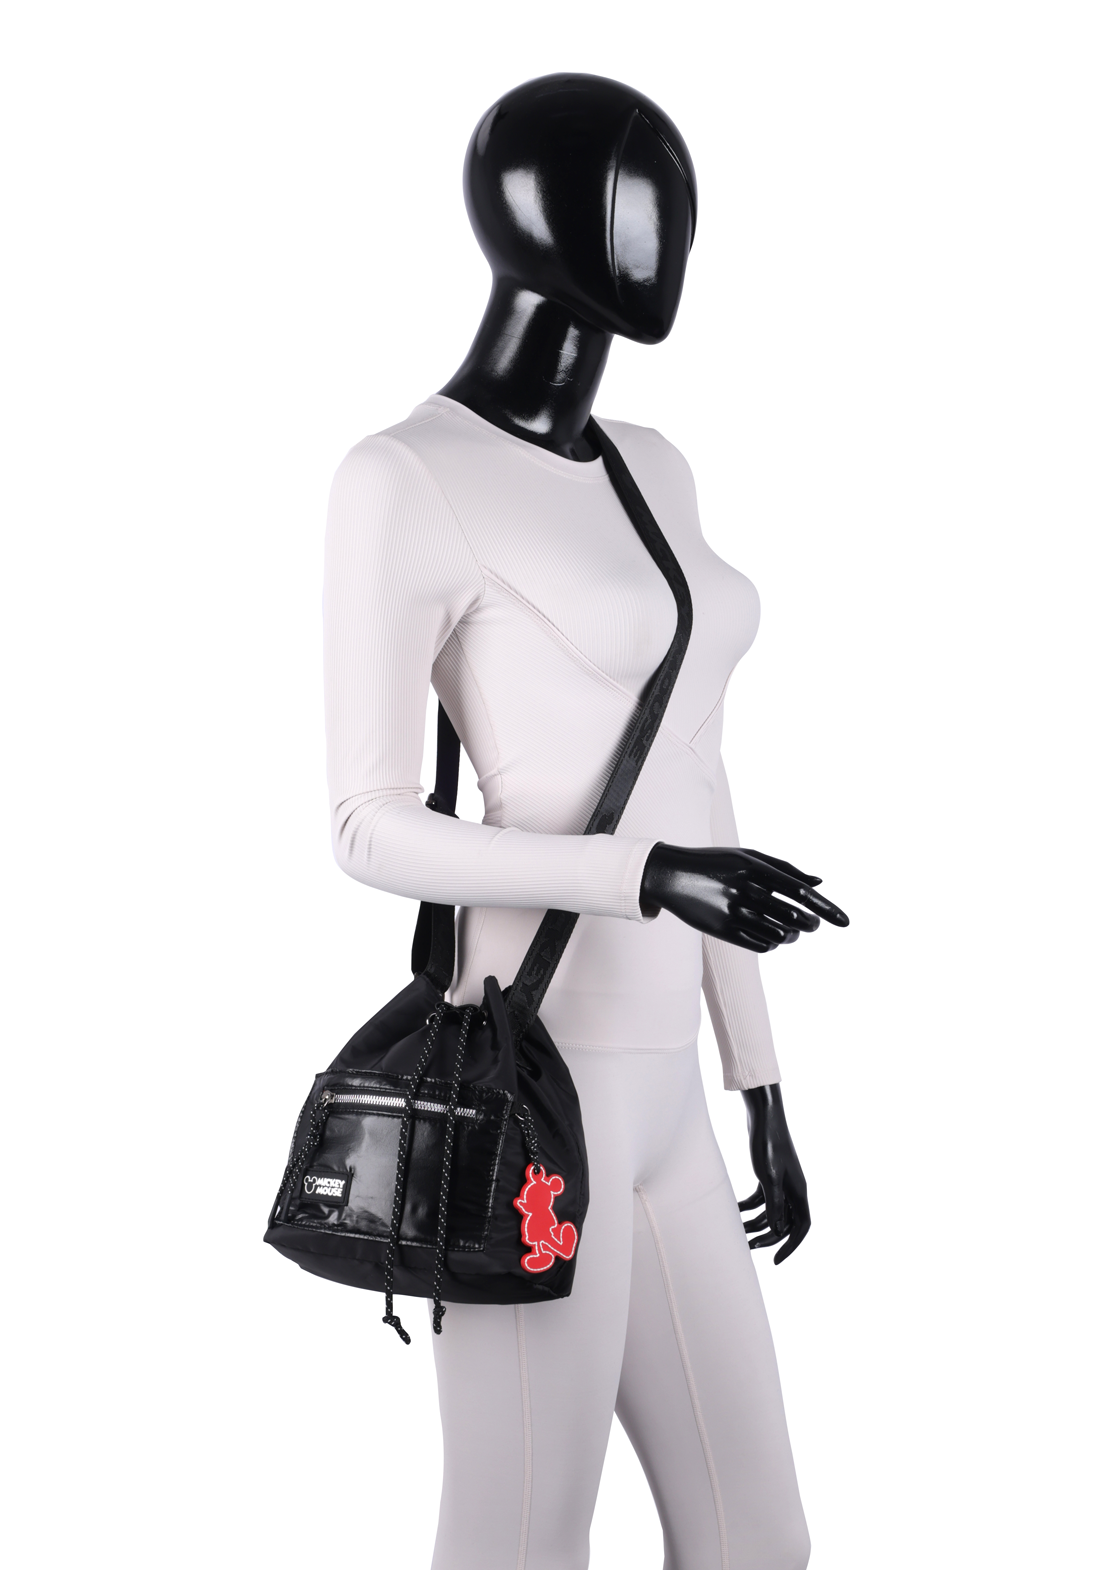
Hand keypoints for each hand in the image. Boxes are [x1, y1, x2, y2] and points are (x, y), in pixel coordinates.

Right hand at [640, 843, 847, 952]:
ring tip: (791, 929)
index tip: (845, 922)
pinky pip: (762, 945)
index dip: (826, 908)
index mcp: (756, 868)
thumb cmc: (717, 863)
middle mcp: (746, 890)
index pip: (801, 891)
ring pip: (781, 934)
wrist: (671, 875)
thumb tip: (819, 882)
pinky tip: (771, 934)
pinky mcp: (723, 931)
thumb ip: (785, 868)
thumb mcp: (748, 856)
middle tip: (813, 924)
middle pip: (795, 917)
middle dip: (812, 924)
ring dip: (793, 935)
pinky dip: (774, 942)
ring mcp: (734, 912)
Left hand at [738, 1083, 809, 1263]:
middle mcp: (793, 1188)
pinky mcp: (767, 1175)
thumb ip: (774, 1204)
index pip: (802, 1227)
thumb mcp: (769, 1176)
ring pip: (771, 1212)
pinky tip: (732, 1210)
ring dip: (755, 1223)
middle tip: (749, 1247)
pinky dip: (748, 1207)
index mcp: (799, 1191)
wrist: (762, 1114)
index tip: (776, 1260)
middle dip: (768, 1236)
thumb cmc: (768, 1143)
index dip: (791, 1246)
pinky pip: (760, 1199)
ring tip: (736, 1230)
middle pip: (784, 1222)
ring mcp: (781, 1182)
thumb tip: (778, 1230)